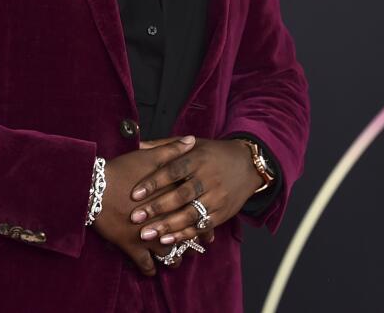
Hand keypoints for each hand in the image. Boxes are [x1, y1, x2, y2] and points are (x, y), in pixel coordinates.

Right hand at [90, 136, 203, 275]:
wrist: (92, 188)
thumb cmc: (120, 170)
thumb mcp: (148, 157)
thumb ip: (172, 150)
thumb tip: (192, 140)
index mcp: (170, 199)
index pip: (195, 212)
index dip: (205, 220)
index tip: (209, 225)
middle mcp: (163, 220)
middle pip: (185, 236)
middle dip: (193, 242)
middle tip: (197, 246)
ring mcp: (148, 236)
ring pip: (169, 254)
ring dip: (174, 257)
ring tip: (177, 258)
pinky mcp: (132, 247)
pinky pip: (145, 265)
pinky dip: (150, 269)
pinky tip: (153, 270)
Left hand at [127, 136, 263, 247]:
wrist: (248, 165)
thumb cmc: (213, 154)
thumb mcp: (193, 145)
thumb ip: (166, 146)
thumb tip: (138, 145)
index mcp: (198, 158)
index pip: (173, 170)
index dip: (154, 182)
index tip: (135, 193)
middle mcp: (208, 178)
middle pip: (181, 195)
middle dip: (157, 208)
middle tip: (135, 217)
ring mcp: (217, 197)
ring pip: (191, 213)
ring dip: (168, 226)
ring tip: (147, 233)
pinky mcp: (223, 213)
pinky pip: (203, 225)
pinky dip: (186, 234)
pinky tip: (169, 239)